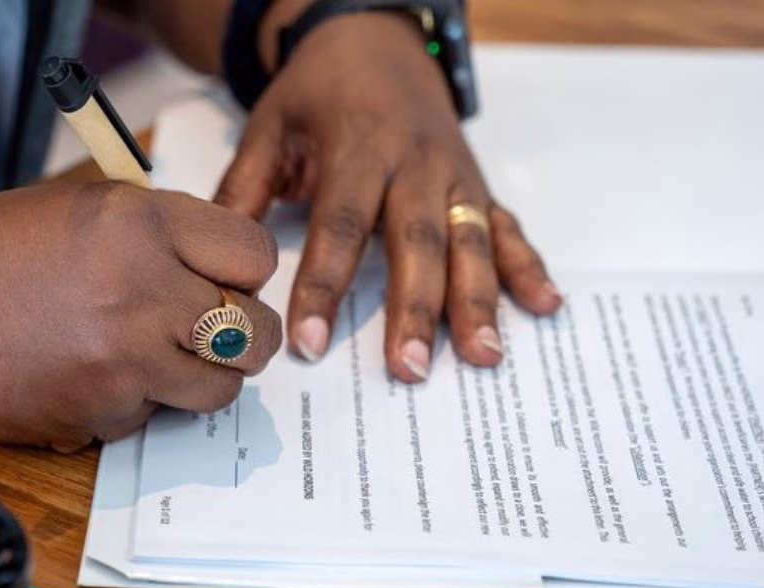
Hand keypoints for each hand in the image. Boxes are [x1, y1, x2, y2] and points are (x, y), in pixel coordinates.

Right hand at [0, 183, 282, 450]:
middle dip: (242, 337)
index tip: (227, 283)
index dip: (245, 273)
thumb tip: (217, 273)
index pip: (254, 255)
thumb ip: (156, 233)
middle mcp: (144, 290)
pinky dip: (132, 404)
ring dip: (196, 379)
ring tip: (148, 358)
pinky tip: (84, 377)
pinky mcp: (101, 415)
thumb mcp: (76, 210)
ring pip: (219, 389)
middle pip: (254, 333)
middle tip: (212, 335)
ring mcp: (125, 361)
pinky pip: (152, 416)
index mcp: (139, 222)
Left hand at [214, 11, 560, 382]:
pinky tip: (545, 306)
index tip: (310, 343)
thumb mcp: (268, 128)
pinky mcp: (476, 183)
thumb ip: (243, 191)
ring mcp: (453, 174)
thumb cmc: (316, 93)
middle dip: (416, 309)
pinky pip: (507, 226)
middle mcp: (414, 163)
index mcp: (357, 148)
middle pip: (416, 243)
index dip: (325, 286)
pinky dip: (528, 266)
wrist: (375, 40)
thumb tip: (218, 261)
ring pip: (470, 241)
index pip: (340, 226)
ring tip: (483, 356)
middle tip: (410, 370)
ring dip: (478, 300)